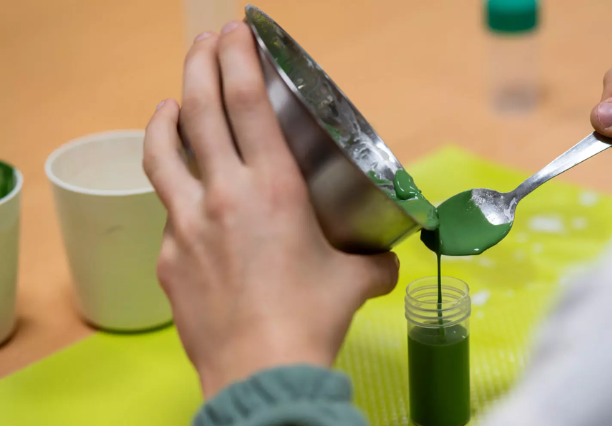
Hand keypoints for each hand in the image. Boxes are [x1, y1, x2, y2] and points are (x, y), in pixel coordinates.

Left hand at [143, 22, 398, 398]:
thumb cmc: (310, 320)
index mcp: (272, 188)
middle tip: (203, 43)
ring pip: (160, 153)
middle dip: (197, 64)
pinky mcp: (167, 257)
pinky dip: (178, 195)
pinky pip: (169, 213)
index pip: (246, 102)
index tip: (234, 33)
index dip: (237, 58)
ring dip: (163, 117)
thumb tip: (385, 263)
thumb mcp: (352, 283)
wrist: (259, 370)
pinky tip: (191, 206)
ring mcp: (185, 224)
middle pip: (196, 110)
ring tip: (169, 102)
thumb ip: (371, 264)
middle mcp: (222, 195)